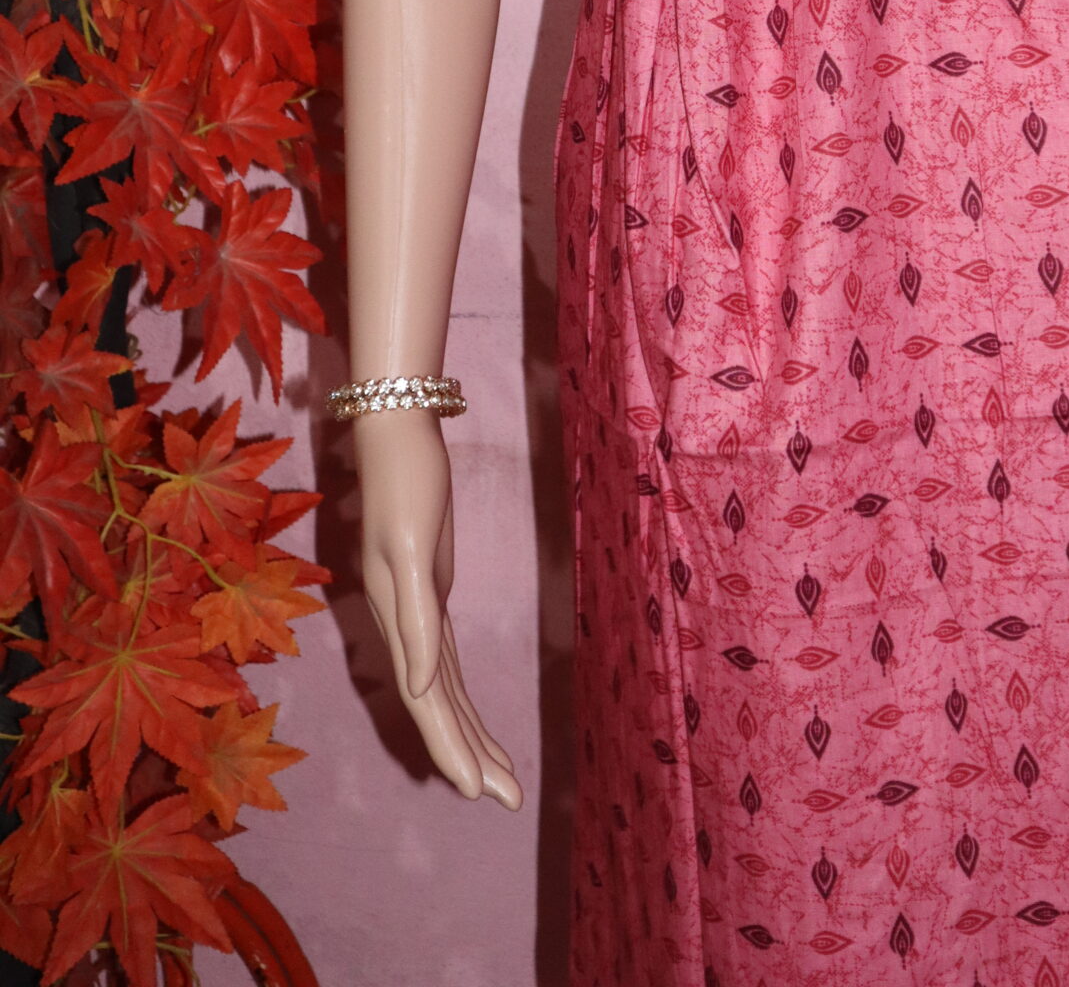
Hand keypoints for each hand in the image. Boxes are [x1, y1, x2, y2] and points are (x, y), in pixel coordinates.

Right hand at [353, 410, 521, 806]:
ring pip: (444, 688)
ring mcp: (418, 608)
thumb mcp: (408, 545)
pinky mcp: (431, 589)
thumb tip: (422, 682)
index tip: (475, 791)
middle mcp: (408, 622)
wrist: (396, 431)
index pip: (428, 700)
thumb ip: (413, 616)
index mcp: (403, 618)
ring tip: (501, 779)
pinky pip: (446, 660)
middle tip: (508, 801)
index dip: (450, 746)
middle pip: (439, 705)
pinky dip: (460, 696)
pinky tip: (471, 720)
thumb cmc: (406, 480)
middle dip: (470, 754)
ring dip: (470, 733)